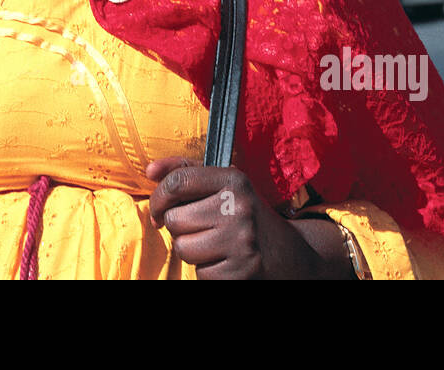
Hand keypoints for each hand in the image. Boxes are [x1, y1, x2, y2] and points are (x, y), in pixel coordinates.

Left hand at [146, 156, 336, 279]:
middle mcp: (238, 207)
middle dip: (179, 228)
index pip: (178, 181)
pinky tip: (225, 262)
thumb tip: (150, 170)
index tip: (159, 211)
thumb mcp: (225, 185)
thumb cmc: (246, 215)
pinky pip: (200, 274)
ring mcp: (241, 241)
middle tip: (199, 230)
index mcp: (233, 180)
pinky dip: (207, 271)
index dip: (159, 198)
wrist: (293, 256)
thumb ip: (187, 172)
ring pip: (183, 248)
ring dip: (191, 251)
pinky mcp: (241, 272)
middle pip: (175, 220)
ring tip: (213, 246)